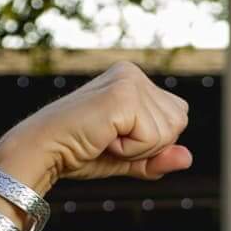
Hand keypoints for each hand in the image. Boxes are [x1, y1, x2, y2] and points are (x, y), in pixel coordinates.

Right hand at [0, 60, 193, 186]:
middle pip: (179, 122)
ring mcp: (129, 80)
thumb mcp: (128, 158)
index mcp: (134, 79)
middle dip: (149, 146)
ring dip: (138, 148)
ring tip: (104, 137)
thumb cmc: (77, 152)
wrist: (42, 152)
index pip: (177, 116)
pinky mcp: (124, 95)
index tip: (115, 138)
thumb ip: (158, 158)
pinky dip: (131, 150)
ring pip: (169, 132)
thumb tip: (188, 157)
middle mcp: (133, 72)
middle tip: (109, 139)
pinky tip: (103, 137)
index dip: (153, 141)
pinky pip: (153, 137)